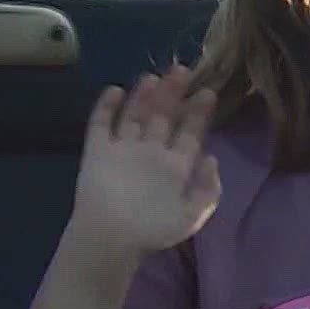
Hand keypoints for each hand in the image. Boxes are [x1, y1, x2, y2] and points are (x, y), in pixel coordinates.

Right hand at [69, 64, 222, 260]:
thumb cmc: (152, 230)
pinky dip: (106, 107)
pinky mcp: (97, 151)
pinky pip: (101, 124)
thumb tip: (212, 158)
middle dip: (173, 94)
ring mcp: (123, 150)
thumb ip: (208, 189)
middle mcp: (150, 152)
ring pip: (134, 116)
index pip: (189, 134)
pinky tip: (115, 90)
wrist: (111, 239)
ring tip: (152, 77)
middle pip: (163, 117)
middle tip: (182, 70)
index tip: (207, 93)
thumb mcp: (191, 216)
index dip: (198, 114)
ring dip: (143, 96)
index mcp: (174, 166)